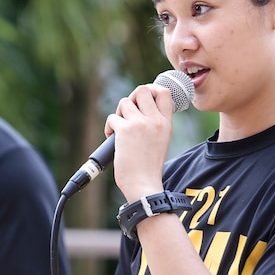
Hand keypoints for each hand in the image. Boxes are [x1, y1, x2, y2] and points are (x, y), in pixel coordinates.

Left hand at [106, 82, 177, 202]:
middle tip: (127, 114)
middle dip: (131, 98)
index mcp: (166, 123)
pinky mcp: (125, 130)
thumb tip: (138, 109)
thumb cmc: (149, 167)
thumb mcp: (161, 141)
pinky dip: (109, 128)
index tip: (143, 98)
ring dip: (118, 115)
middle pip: (142, 90)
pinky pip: (112, 118)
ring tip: (120, 131)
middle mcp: (155, 120)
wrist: (144, 185)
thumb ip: (154, 124)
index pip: (163, 92)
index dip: (151, 89)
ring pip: (124, 102)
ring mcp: (140, 123)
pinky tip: (112, 140)